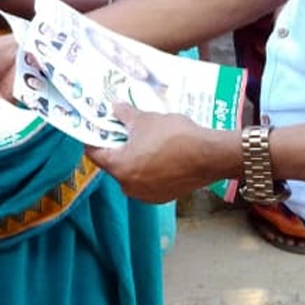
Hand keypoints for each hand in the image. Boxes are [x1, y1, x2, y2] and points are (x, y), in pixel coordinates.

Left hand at [87, 102, 233, 203]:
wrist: (210, 155)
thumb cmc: (174, 137)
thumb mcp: (145, 119)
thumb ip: (124, 114)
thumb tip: (115, 107)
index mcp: (119, 168)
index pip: (94, 154)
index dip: (94, 138)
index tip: (98, 128)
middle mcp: (128, 187)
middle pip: (113, 164)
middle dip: (118, 147)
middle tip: (125, 131)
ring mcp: (146, 195)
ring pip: (132, 173)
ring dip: (135, 159)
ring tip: (146, 141)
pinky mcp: (163, 197)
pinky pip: (148, 181)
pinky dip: (150, 169)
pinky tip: (161, 155)